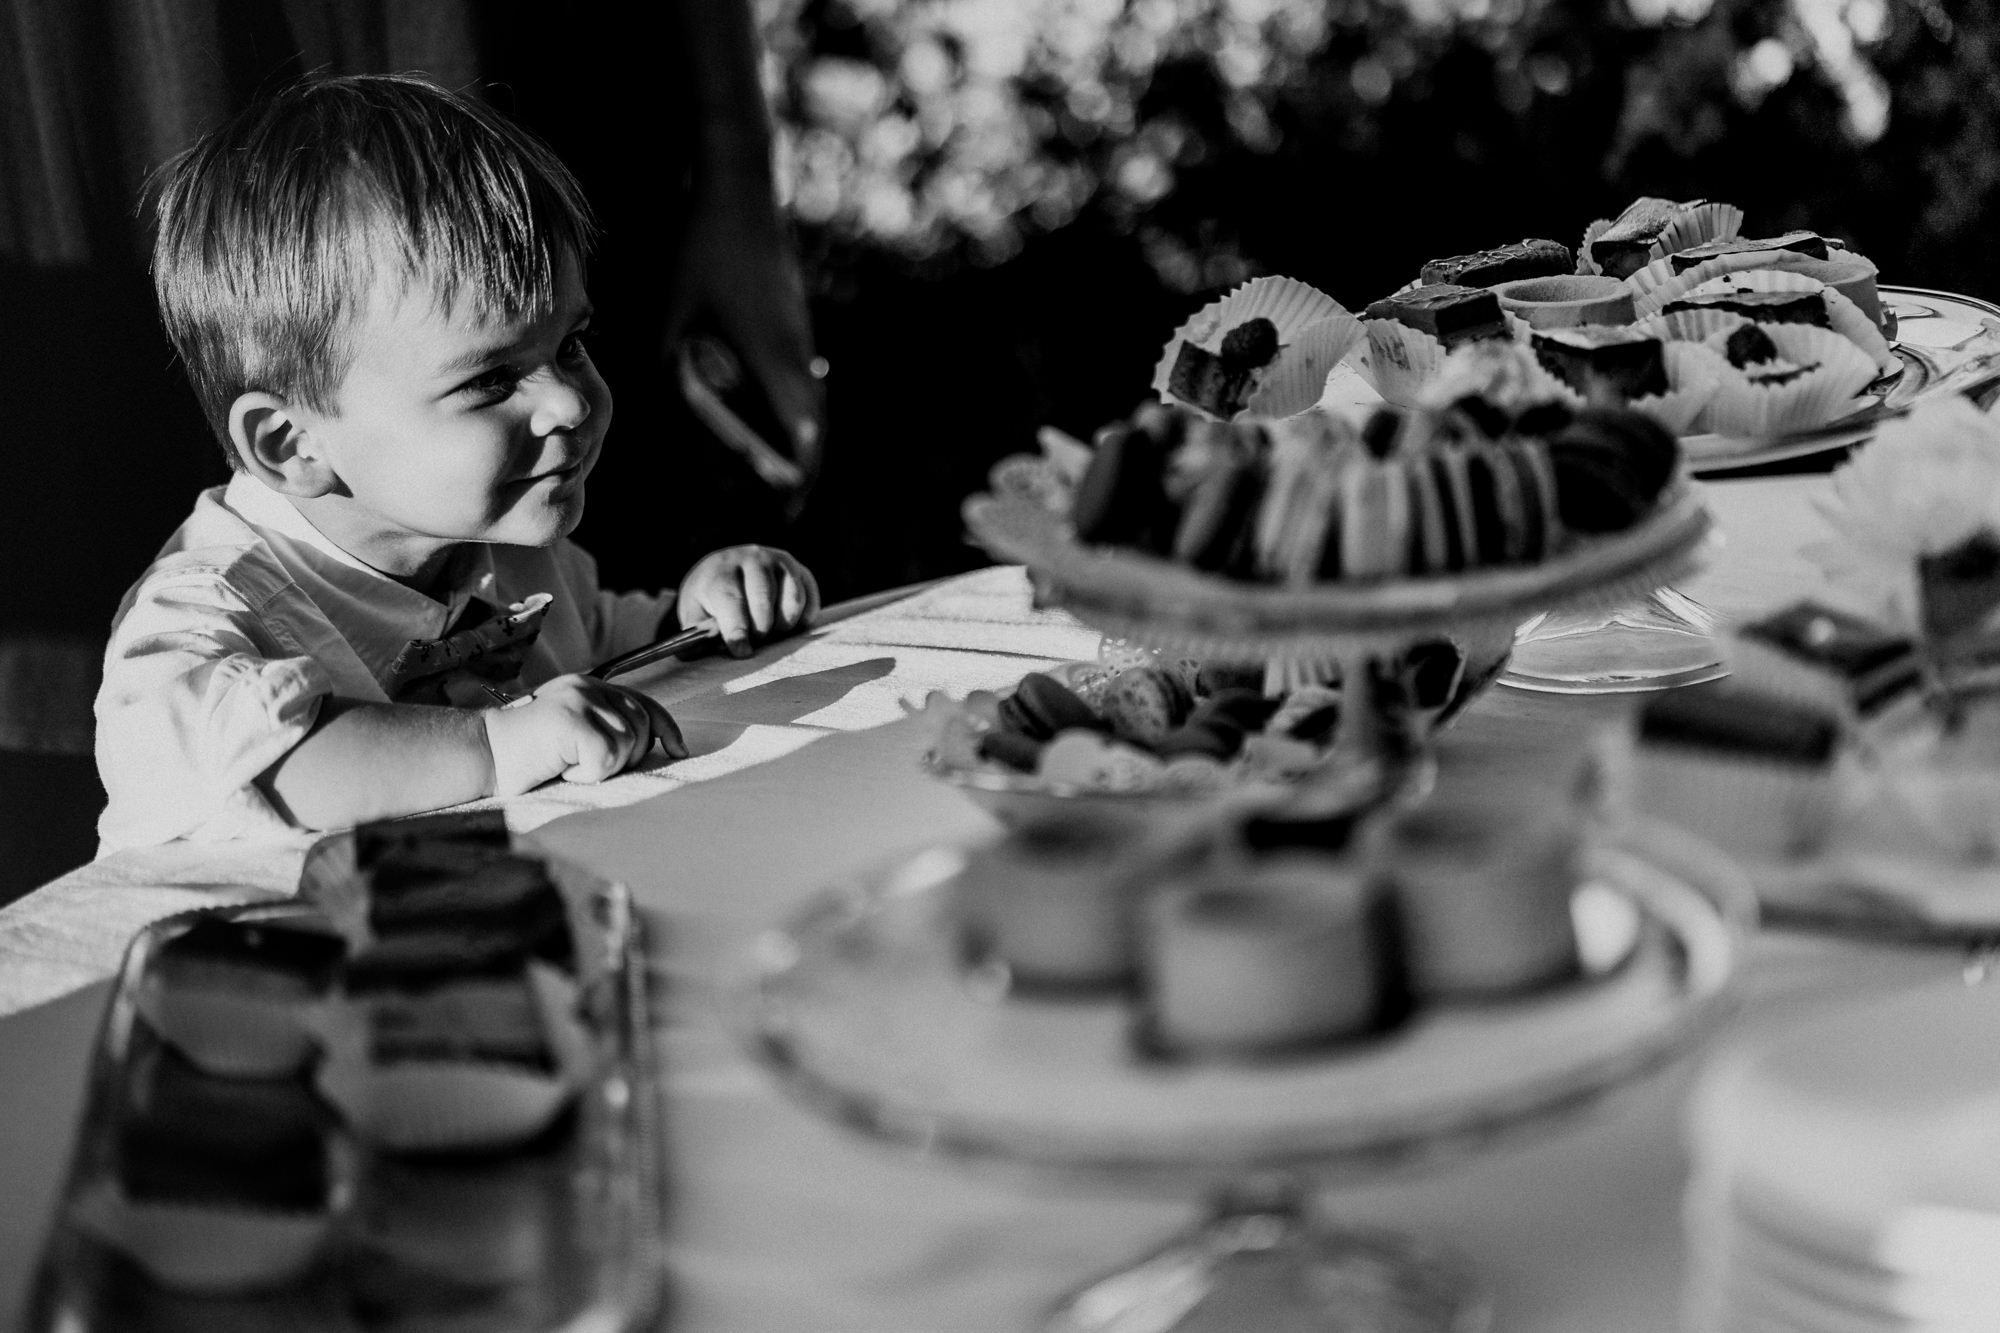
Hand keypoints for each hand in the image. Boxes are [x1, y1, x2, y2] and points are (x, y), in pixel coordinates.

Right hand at [483, 675, 687, 794]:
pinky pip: (605, 758)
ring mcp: (579, 700)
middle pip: (641, 727)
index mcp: (590, 687)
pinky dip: (586, 775)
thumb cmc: (527, 754)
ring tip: (567, 764)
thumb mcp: (574, 733)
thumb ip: (607, 727)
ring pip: (627, 744)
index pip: (644, 703)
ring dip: (601, 767)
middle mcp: (588, 687)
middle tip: (586, 765)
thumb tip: (657, 743)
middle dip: (627, 756)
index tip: (678, 750)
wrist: (482, 755)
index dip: (666, 728)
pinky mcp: (571, 720)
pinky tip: (560, 769)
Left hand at [665, 184, 825, 495]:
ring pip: (811, 398)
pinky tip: (774, 411)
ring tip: (781, 466)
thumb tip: (666, 418)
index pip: (803, 435)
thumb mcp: (671, 314)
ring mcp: (800, 332)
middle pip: (813, 424)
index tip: (787, 508)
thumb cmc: (701, 247)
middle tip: (785, 500)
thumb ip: (671, 371)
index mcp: (773, 357)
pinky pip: (802, 375)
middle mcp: (796, 351)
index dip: (799, 477)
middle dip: (801, 465)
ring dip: (800, 435)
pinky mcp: (794, 316)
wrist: (740, 184)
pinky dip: (794, 405)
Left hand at [677, 545, 819, 657]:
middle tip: (755, 641)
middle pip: (763, 600)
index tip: (742, 651)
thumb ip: (696, 634)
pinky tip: (784, 624)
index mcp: (720, 570)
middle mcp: (751, 558)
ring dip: (782, 626)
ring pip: (791, 601)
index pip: (731, 599)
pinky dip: (801, 621)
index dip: (737, 629)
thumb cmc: (709, 600)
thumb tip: (695, 652)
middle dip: (760, 629)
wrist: (725, 570)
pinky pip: (809, 601)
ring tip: (769, 631)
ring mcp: (779, 562)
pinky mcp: (800, 571)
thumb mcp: (694, 613)